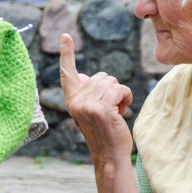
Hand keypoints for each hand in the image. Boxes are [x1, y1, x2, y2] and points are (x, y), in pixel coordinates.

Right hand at [59, 33, 133, 162]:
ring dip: (120, 94)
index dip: (67, 53)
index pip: (67, 72)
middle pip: (101, 76)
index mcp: (71, 99)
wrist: (110, 156)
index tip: (65, 36)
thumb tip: (88, 77)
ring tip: (117, 111)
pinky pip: (119, 89)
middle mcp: (75, 101)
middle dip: (112, 89)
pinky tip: (123, 110)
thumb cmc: (105, 132)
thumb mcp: (90, 111)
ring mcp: (87, 105)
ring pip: (112, 82)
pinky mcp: (101, 109)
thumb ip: (88, 93)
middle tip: (111, 108)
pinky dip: (126, 97)